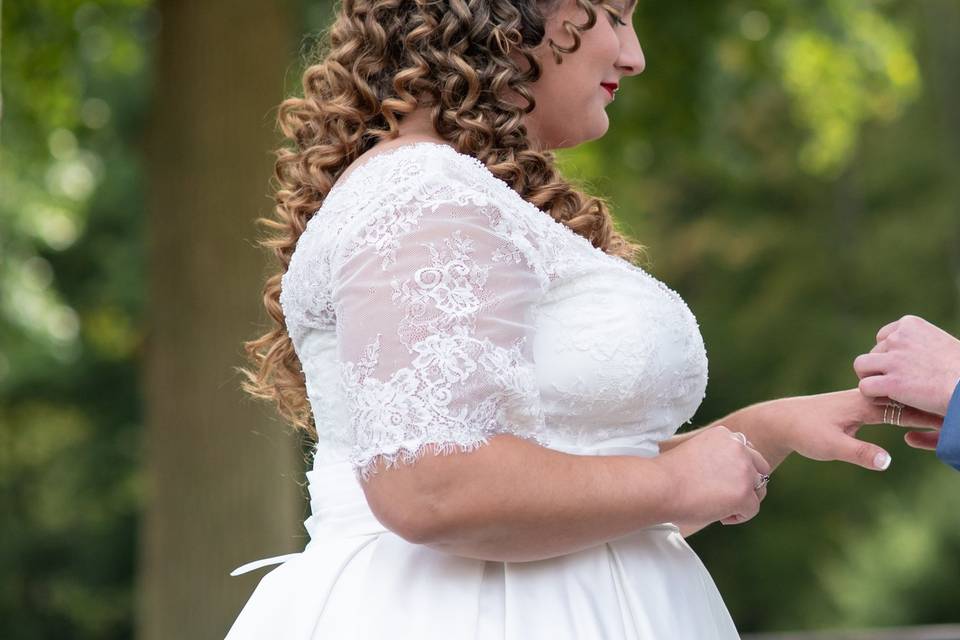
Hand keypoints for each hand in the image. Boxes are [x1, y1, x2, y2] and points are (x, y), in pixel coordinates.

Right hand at [654, 425, 770, 526]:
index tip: (719, 480)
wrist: (660, 486)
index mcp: (724, 434)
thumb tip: (729, 477)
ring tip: (721, 507)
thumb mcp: (696, 453)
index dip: (736, 468)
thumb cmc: (669, 474)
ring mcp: (743, 470)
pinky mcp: (744, 493)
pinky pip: (752, 509)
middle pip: (760, 467)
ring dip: (744, 499)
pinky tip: (719, 516)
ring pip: (759, 488)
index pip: (745, 450)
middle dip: (747, 482)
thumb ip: (716, 458)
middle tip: (726, 496)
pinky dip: (739, 516)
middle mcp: (738, 447)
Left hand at [773, 389, 941, 469]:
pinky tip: (920, 413)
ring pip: (900, 401)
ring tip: (947, 412)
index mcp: (863, 405)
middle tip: (957, 414)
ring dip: (922, 405)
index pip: (905, 408)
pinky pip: (890, 405)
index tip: (952, 421)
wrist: (783, 420)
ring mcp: (863, 401)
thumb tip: (887, 461)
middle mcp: (865, 399)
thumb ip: (859, 452)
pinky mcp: (859, 407)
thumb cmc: (805, 432)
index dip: (930, 415)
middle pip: (907, 400)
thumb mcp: (830, 446)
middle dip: (932, 406)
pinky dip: (907, 408)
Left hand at [854, 315, 959, 416]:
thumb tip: (898, 345)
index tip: (904, 369)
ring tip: (890, 393)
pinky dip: (873, 397)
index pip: (883, 337)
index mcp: (911, 324)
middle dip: (882, 370)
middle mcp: (899, 337)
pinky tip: (890, 402)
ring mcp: (894, 359)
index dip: (889, 356)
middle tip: (900, 385)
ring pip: (861, 367)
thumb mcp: (940, 345)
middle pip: (872, 353)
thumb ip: (917, 343)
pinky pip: (865, 387)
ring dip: (871, 380)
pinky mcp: (891, 382)